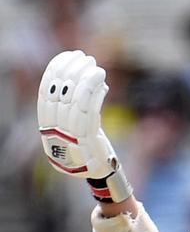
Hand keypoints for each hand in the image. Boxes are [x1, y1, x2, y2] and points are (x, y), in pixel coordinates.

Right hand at [37, 50, 131, 201]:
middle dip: (70, 72)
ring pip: (72, 101)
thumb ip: (78, 107)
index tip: (66, 57)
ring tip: (94, 65)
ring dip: (83, 79)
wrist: (100, 174)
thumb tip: (88, 78)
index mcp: (47, 129)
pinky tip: (101, 80)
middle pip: (58, 95)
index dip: (54, 73)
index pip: (46, 94)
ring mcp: (69, 138)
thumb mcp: (80, 127)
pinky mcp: (86, 142)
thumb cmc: (91, 148)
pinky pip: (88, 111)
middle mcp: (54, 133)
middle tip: (84, 57)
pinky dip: (93, 92)